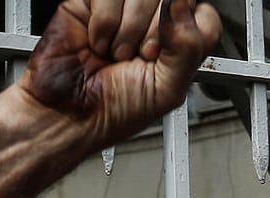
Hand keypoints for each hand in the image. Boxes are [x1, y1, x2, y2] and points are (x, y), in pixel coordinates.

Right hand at [18, 0, 222, 150]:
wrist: (67, 114)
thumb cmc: (113, 112)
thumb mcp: (168, 90)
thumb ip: (189, 47)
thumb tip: (182, 5)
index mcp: (178, 44)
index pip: (203, 14)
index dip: (186, 29)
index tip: (164, 53)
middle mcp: (153, 24)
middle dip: (153, 33)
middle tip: (137, 57)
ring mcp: (123, 10)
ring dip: (126, 31)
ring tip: (114, 54)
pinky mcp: (93, 2)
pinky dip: (103, 23)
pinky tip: (96, 43)